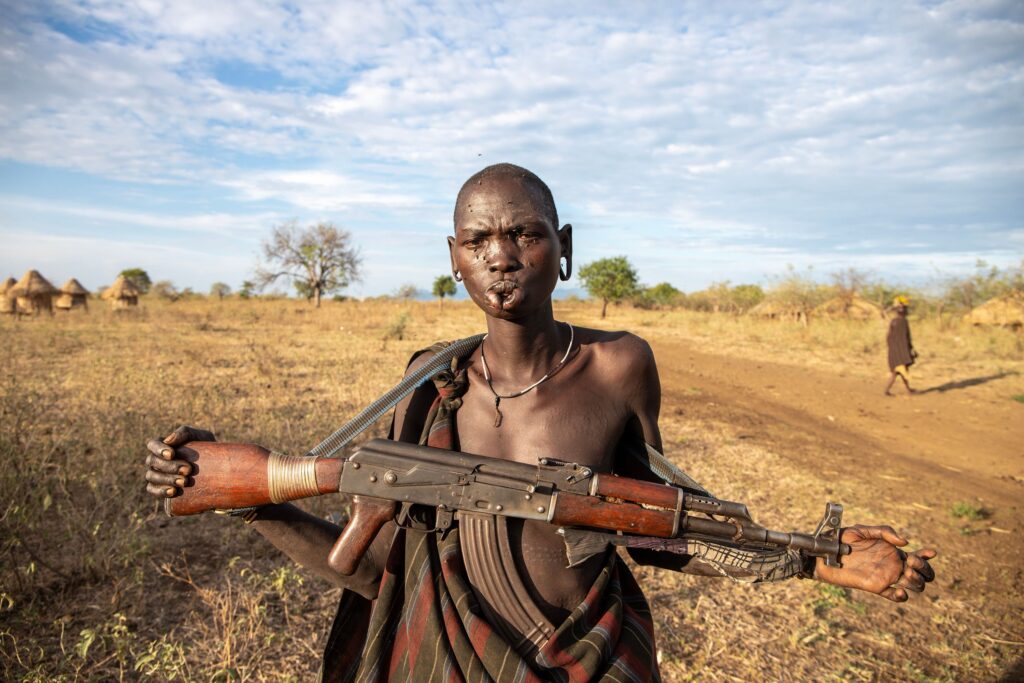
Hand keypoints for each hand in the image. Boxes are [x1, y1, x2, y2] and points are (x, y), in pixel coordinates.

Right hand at [144, 425, 215, 497]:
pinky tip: (173, 492)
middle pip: (153, 461)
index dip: (159, 449)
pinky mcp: (160, 487)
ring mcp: (156, 474)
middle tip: (188, 470)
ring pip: (151, 476)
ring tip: (184, 482)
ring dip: (167, 479)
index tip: (172, 454)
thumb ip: (184, 433)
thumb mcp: (200, 436)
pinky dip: (160, 491)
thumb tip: (168, 440)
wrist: (216, 468)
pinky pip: (152, 490)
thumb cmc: (205, 447)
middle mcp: (156, 459)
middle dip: (170, 466)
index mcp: (163, 445)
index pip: (152, 445)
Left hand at [814, 525, 935, 601]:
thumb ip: (885, 532)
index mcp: (892, 551)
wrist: (826, 552)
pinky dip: (902, 596)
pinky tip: (901, 590)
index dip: (927, 557)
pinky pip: (894, 596)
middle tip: (912, 562)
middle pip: (920, 573)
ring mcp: (886, 577)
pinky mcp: (876, 587)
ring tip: (906, 574)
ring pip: (912, 585)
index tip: (931, 552)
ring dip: (916, 581)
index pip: (917, 557)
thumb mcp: (864, 530)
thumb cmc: (842, 539)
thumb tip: (905, 542)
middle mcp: (892, 565)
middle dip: (924, 569)